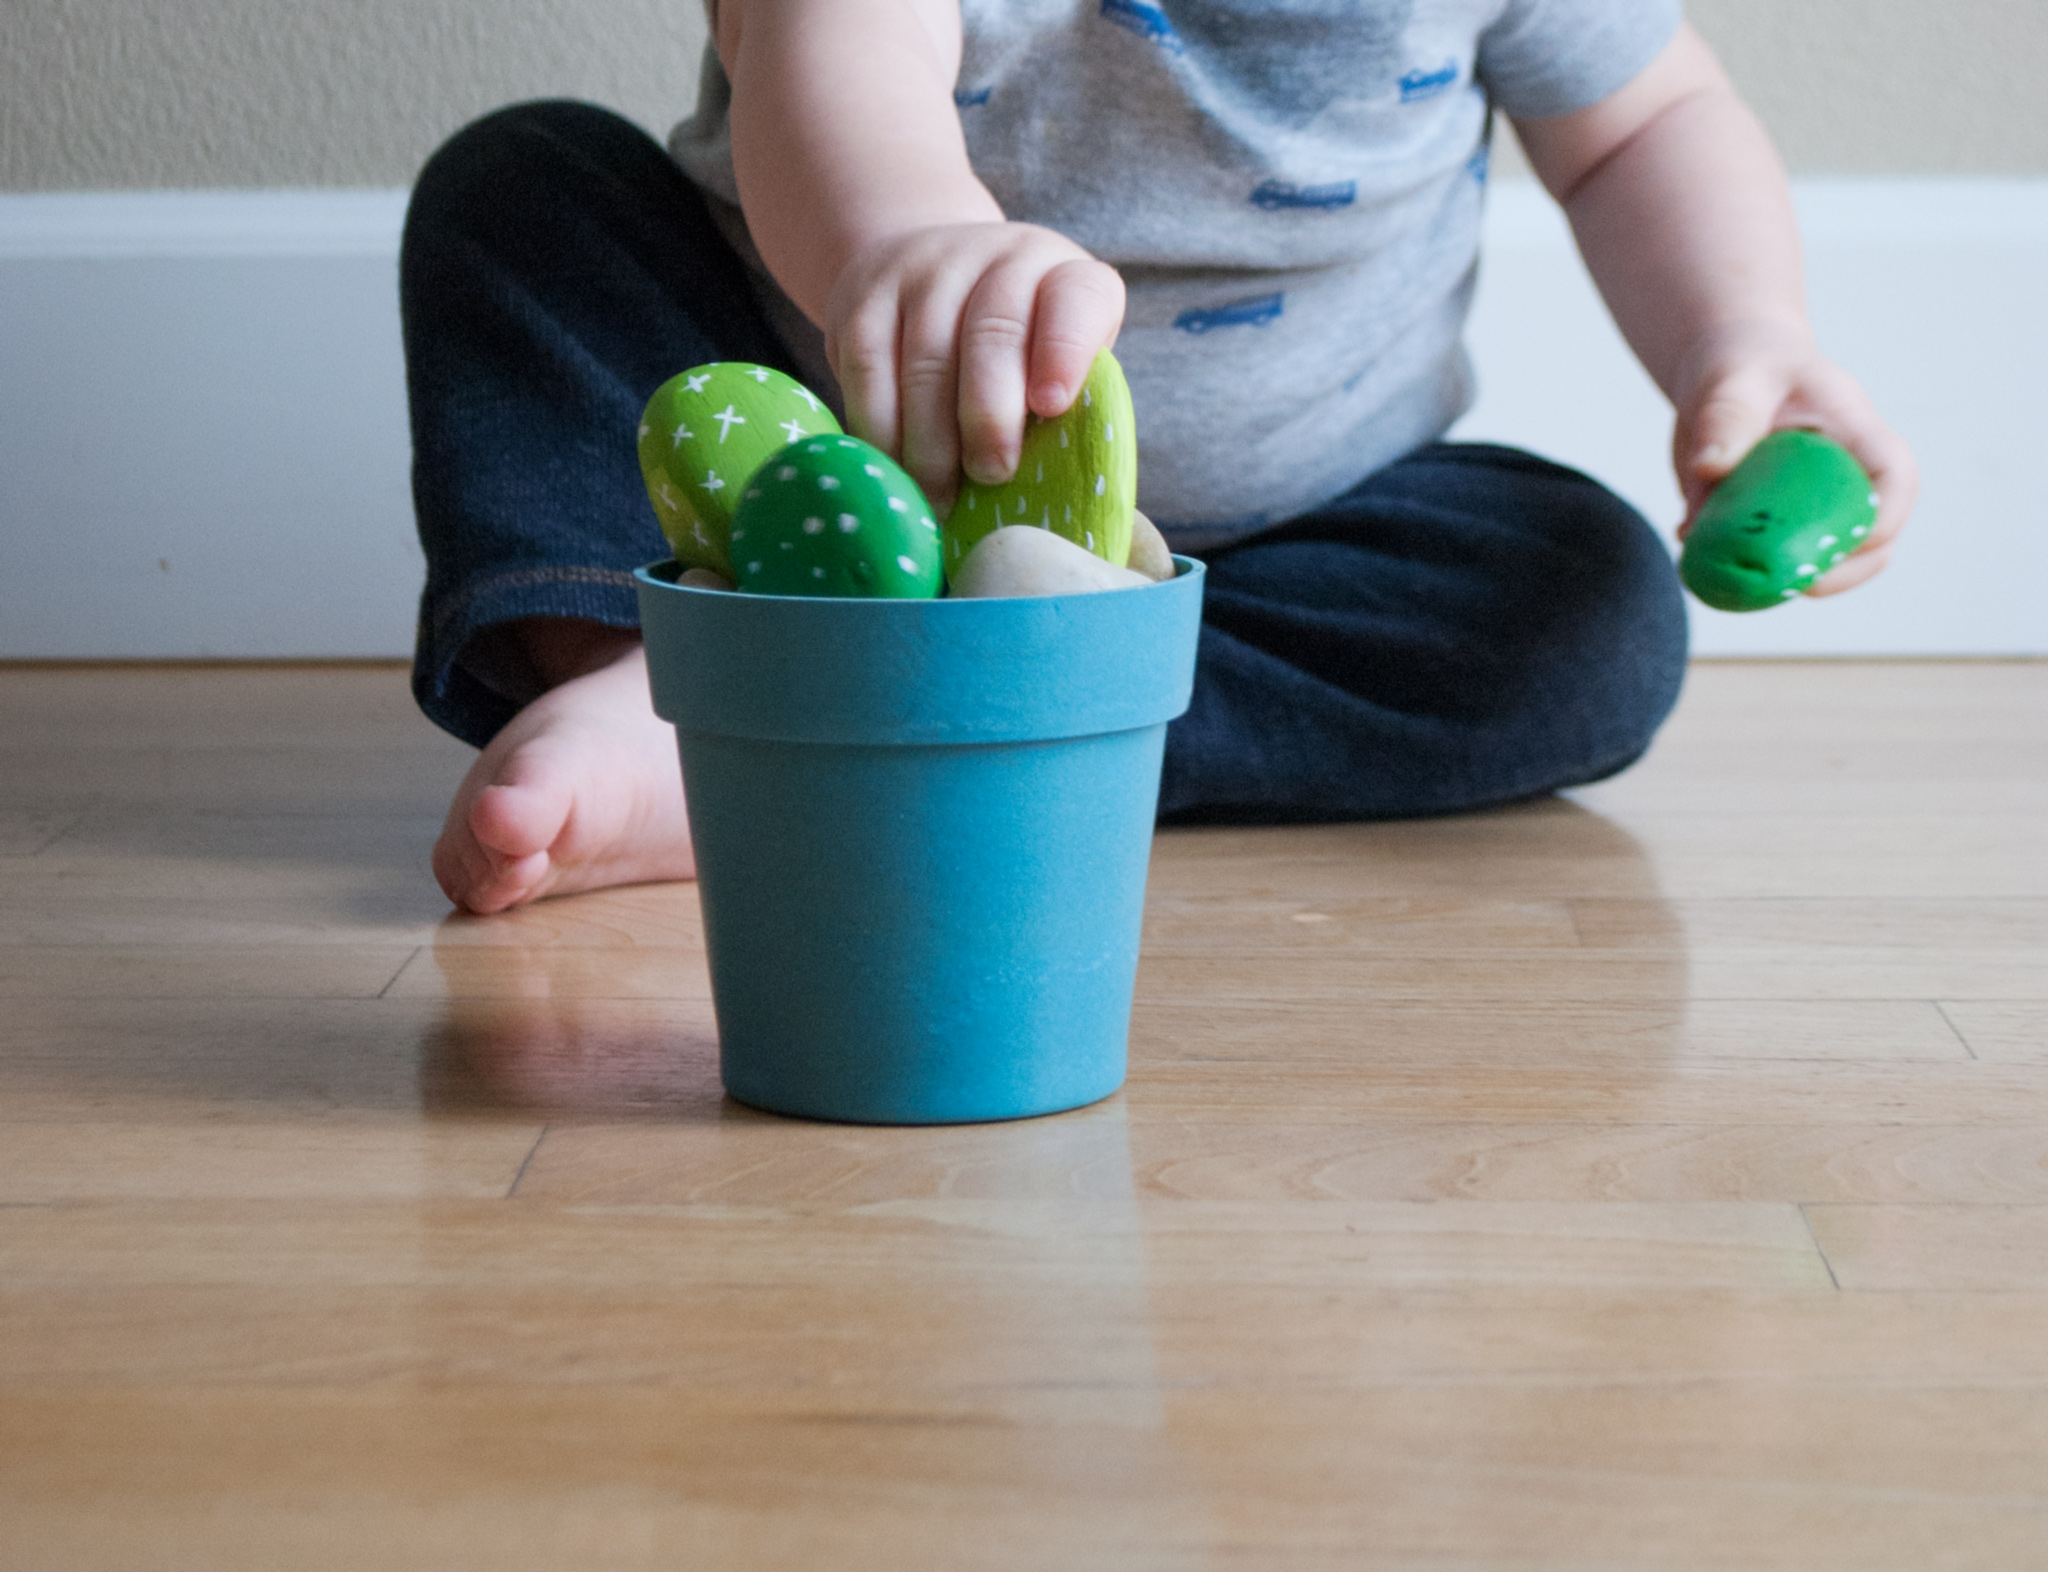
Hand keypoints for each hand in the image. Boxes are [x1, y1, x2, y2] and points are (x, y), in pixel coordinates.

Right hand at [824, 222, 1124, 515]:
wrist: (928, 271)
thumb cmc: (1014, 348)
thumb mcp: (1054, 361)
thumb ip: (1066, 406)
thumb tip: (1050, 489)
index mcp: (1062, 276)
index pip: (1076, 301)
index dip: (1065, 353)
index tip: (1051, 406)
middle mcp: (999, 256)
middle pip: (993, 333)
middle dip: (989, 416)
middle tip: (990, 474)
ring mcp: (927, 268)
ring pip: (925, 359)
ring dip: (930, 441)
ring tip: (939, 496)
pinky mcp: (864, 295)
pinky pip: (866, 369)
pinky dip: (879, 429)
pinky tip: (893, 468)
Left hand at [1673, 320, 1917, 594]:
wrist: (1726, 379)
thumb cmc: (1746, 368)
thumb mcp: (1735, 379)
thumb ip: (1726, 418)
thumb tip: (1709, 467)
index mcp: (1858, 437)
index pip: (1894, 480)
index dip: (1881, 520)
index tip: (1842, 542)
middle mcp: (1848, 481)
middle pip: (1873, 543)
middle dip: (1837, 574)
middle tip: (1779, 582)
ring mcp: (1817, 510)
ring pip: (1820, 565)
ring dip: (1774, 578)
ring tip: (1714, 559)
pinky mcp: (1777, 530)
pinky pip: (1765, 564)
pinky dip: (1728, 567)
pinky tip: (1688, 537)